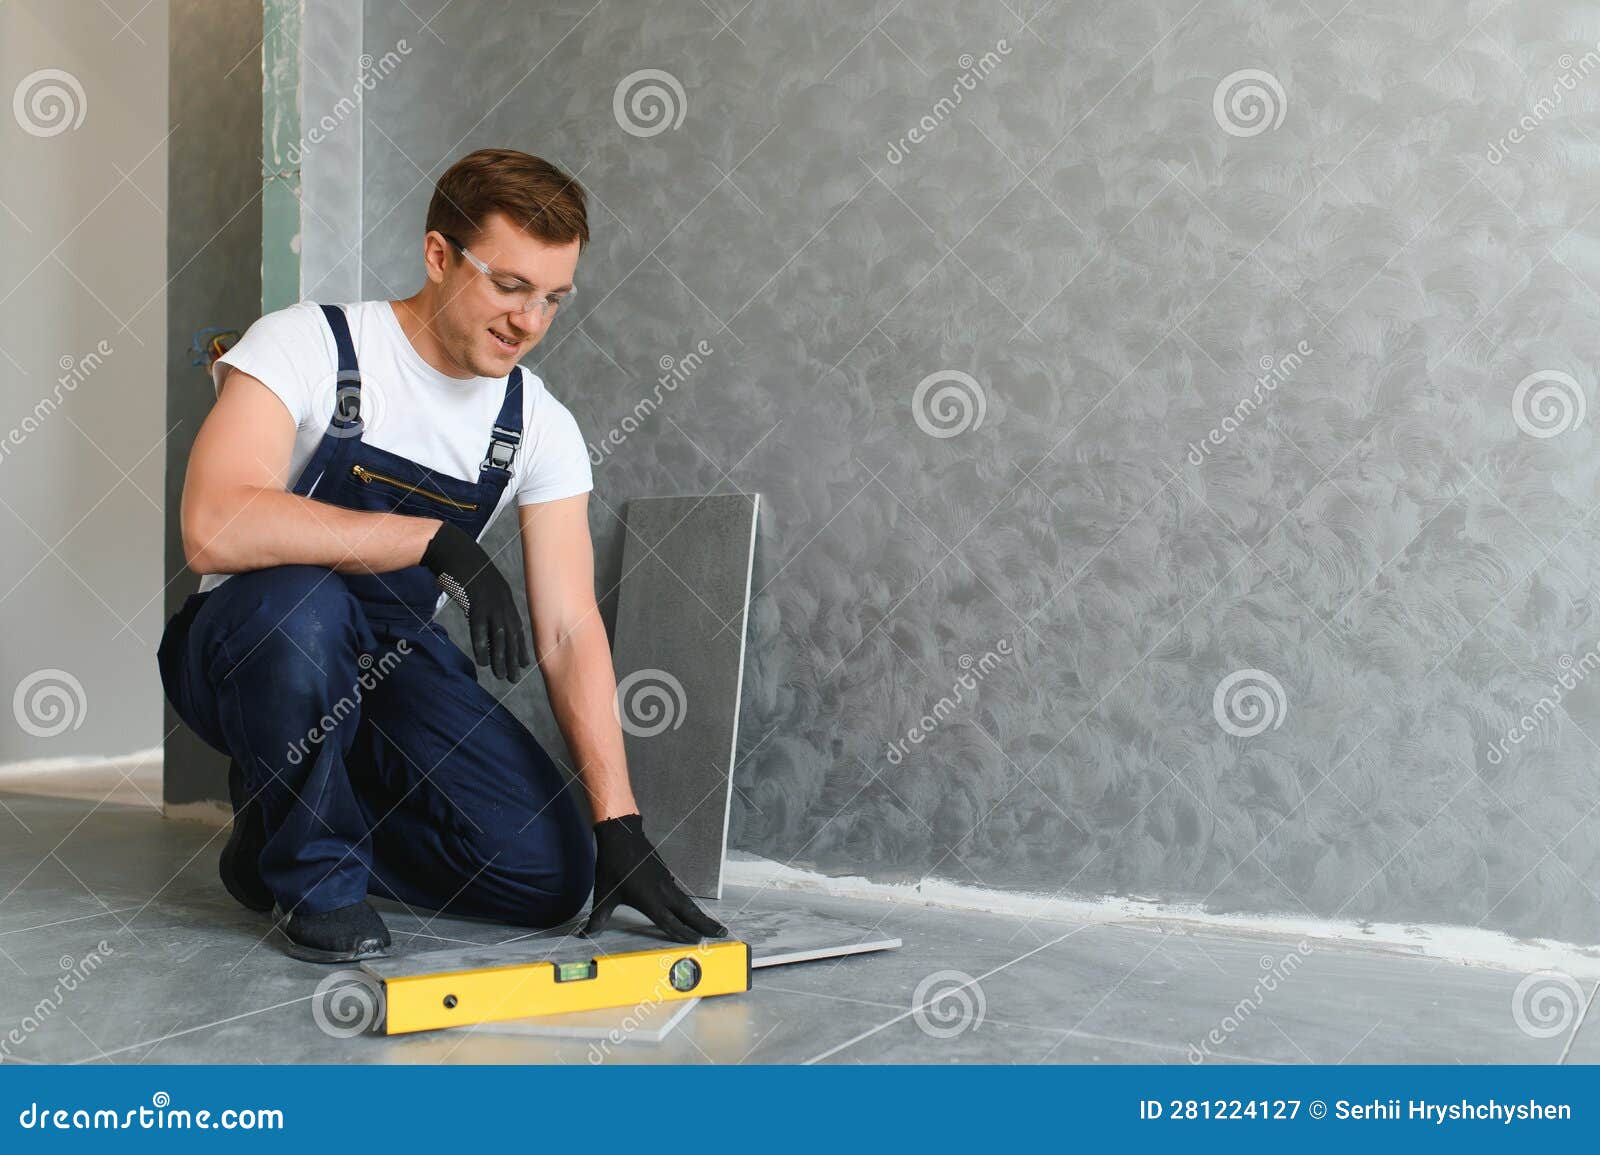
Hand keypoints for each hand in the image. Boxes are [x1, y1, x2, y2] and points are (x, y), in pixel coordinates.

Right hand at [420, 521, 530, 680]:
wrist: (452, 548)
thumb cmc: (463, 566)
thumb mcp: (480, 584)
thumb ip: (486, 600)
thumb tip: (484, 616)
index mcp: (505, 596)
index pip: (517, 626)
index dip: (520, 646)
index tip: (523, 662)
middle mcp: (502, 600)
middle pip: (512, 635)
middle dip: (514, 657)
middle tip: (515, 677)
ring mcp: (490, 602)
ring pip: (500, 636)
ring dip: (501, 658)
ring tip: (502, 676)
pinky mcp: (475, 602)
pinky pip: (480, 630)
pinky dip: (483, 648)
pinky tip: (483, 662)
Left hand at [583, 813, 726, 942]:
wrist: (622, 834)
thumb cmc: (612, 865)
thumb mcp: (603, 894)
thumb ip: (598, 918)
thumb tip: (584, 934)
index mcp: (650, 900)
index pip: (670, 922)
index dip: (683, 934)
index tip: (698, 942)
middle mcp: (662, 892)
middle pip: (689, 913)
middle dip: (705, 924)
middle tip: (722, 934)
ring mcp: (666, 881)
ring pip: (687, 903)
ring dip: (699, 915)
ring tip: (711, 925)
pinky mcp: (665, 874)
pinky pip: (680, 893)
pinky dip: (688, 904)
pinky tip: (688, 909)